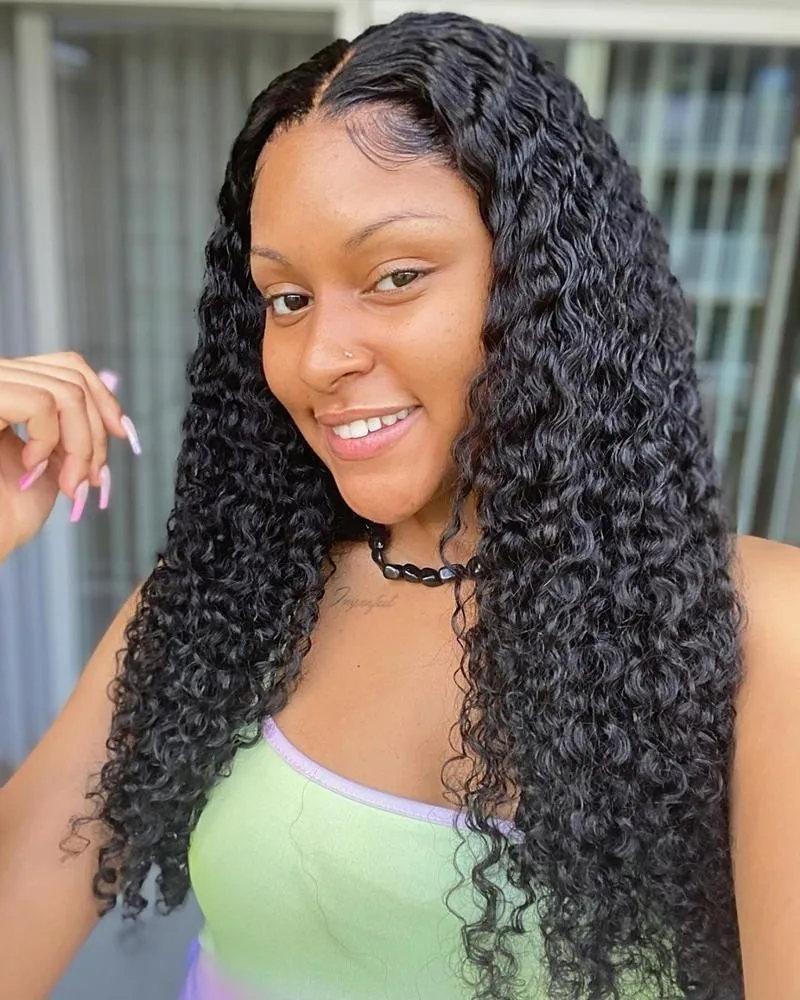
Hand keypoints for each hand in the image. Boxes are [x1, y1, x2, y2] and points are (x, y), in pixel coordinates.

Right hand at [0, 352, 140, 561]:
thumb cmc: (8, 510)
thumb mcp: (53, 457)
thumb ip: (73, 423)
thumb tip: (110, 382)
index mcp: (11, 389)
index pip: (67, 365)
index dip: (102, 396)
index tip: (123, 432)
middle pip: (71, 374)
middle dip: (96, 431)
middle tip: (93, 476)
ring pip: (65, 391)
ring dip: (81, 445)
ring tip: (68, 482)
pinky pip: (40, 403)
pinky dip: (49, 439)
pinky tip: (32, 468)